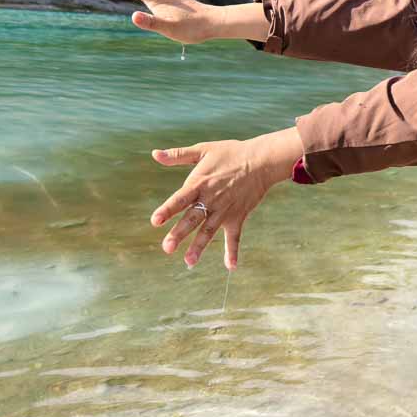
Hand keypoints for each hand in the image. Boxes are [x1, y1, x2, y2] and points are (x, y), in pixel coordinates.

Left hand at [149, 127, 304, 269]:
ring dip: (199, 246)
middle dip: (180, 233)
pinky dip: (233, 251)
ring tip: (188, 262)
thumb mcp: (204, 149)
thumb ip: (178, 155)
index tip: (155, 221)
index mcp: (199, 183)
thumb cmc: (231, 153)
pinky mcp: (238, 216)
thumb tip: (154, 154)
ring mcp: (225, 210)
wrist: (261, 161)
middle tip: (167, 248)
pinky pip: (235, 236)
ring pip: (209, 230)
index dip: (167, 209)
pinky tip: (231, 266)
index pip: (180, 199)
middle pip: (192, 218)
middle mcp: (211, 199)